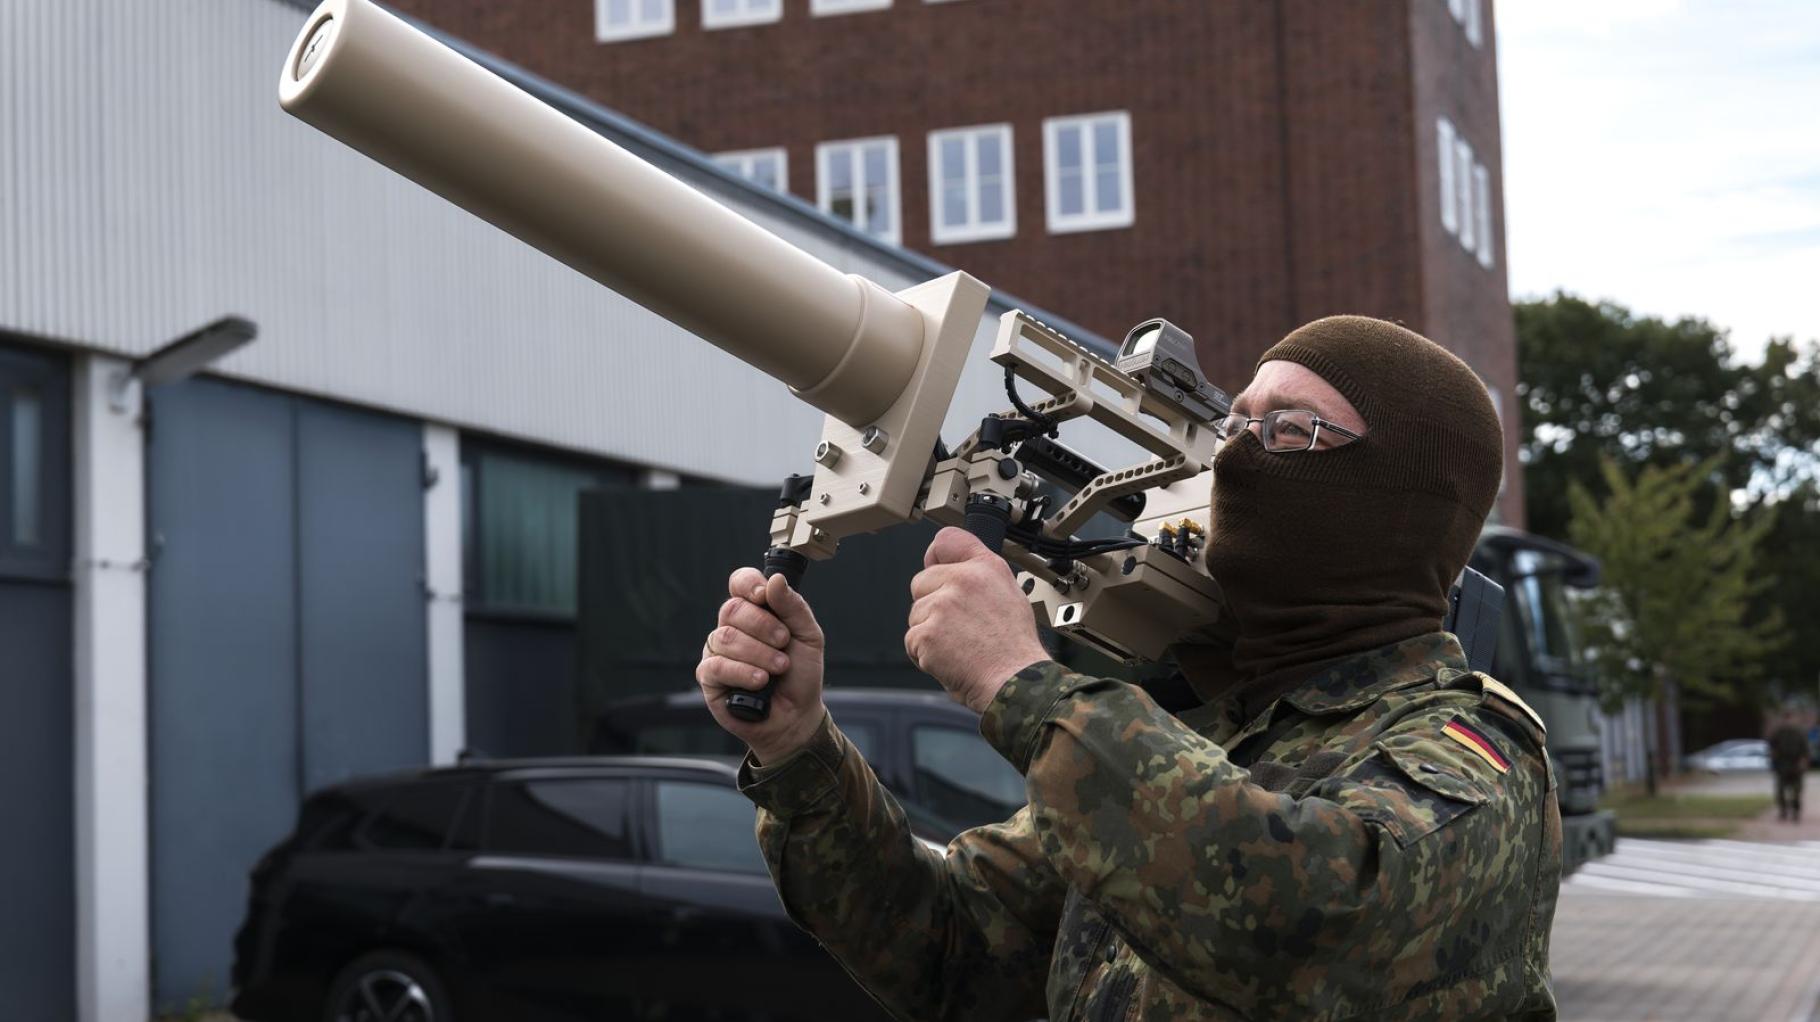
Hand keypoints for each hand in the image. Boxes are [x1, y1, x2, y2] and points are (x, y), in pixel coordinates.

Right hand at [696, 568, 826, 763]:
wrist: (796, 716)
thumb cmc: (800, 675)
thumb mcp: (808, 637)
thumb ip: (793, 607)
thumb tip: (774, 580)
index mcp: (756, 612)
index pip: (740, 582)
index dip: (748, 584)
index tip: (764, 596)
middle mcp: (732, 627)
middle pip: (733, 608)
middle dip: (763, 626)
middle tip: (784, 643)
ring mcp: (717, 652)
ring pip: (726, 637)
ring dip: (759, 653)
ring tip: (778, 668)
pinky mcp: (708, 677)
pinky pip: (716, 666)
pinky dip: (742, 672)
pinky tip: (759, 682)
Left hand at [906, 527, 1051, 712]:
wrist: (1015, 681)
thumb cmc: (1014, 648)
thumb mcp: (1010, 595)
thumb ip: (980, 576)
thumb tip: (953, 570)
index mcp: (986, 567)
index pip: (947, 539)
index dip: (936, 556)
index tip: (935, 565)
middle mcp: (963, 579)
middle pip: (921, 582)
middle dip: (931, 604)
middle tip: (959, 627)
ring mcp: (942, 605)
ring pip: (915, 614)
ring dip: (929, 632)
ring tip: (960, 646)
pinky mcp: (927, 632)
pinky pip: (912, 640)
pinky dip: (925, 654)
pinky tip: (950, 659)